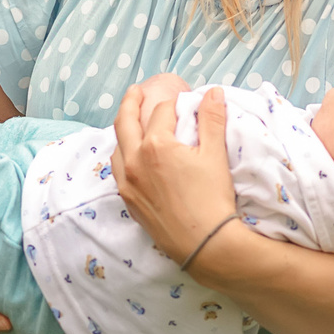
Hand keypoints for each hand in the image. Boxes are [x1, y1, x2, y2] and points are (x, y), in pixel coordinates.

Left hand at [112, 77, 239, 265]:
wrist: (204, 242)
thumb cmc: (212, 198)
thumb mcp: (216, 154)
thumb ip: (212, 119)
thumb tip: (213, 92)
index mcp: (156, 145)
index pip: (162, 111)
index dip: (175, 104)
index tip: (183, 103)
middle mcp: (134, 160)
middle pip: (125, 121)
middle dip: (130, 102)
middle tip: (135, 91)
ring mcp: (127, 181)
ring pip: (117, 146)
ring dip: (123, 130)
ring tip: (131, 122)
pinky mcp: (127, 200)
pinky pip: (117, 169)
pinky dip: (122, 155)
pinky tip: (129, 155)